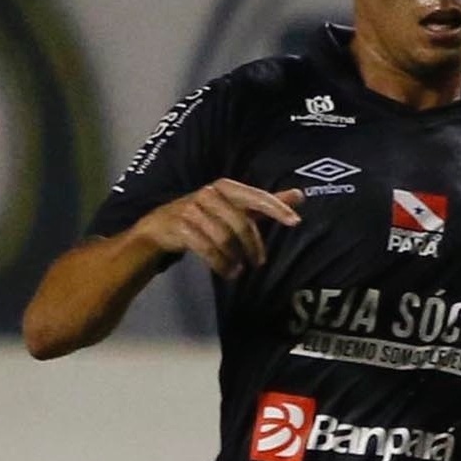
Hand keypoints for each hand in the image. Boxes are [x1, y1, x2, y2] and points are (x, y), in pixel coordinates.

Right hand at [136, 180, 303, 278]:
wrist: (160, 227)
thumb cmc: (206, 215)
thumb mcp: (235, 207)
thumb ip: (265, 203)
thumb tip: (300, 195)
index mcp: (225, 187)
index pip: (255, 196)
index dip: (276, 208)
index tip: (295, 222)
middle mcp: (208, 194)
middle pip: (240, 222)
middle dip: (253, 246)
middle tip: (259, 263)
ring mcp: (191, 209)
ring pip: (224, 238)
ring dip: (235, 258)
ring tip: (240, 270)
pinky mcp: (179, 227)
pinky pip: (207, 249)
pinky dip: (221, 264)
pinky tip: (229, 273)